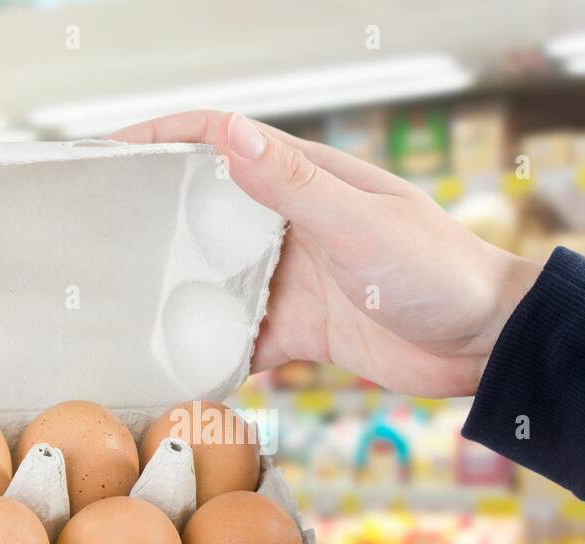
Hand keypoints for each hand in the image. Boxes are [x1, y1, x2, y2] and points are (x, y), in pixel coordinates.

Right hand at [112, 111, 540, 397]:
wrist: (484, 344)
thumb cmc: (438, 270)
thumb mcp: (360, 223)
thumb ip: (293, 185)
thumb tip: (228, 135)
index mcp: (307, 181)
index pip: (222, 141)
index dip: (166, 138)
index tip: (110, 148)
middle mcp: (293, 224)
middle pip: (208, 213)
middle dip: (156, 219)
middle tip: (100, 236)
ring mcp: (293, 279)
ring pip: (217, 280)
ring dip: (178, 293)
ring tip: (123, 308)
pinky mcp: (301, 331)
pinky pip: (241, 340)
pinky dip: (212, 352)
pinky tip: (179, 366)